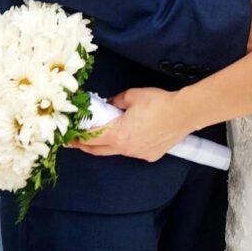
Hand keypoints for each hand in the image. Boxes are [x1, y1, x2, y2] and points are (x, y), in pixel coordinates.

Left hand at [69, 88, 190, 162]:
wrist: (184, 113)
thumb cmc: (158, 103)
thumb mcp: (132, 95)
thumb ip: (116, 101)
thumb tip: (109, 104)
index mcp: (118, 134)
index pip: (90, 139)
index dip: (77, 138)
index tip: (67, 137)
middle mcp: (126, 149)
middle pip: (99, 150)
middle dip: (85, 146)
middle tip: (75, 141)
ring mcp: (139, 154)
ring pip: (116, 151)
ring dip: (107, 144)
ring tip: (103, 135)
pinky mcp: (150, 155)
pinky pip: (133, 151)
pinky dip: (126, 144)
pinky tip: (131, 135)